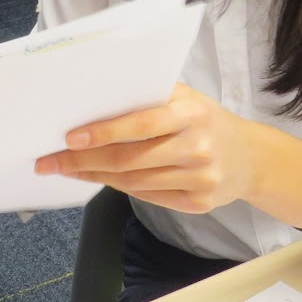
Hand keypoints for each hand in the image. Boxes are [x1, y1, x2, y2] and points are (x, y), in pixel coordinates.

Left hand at [33, 84, 254, 213]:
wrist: (250, 158)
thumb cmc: (204, 119)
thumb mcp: (185, 98)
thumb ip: (148, 97)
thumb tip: (94, 102)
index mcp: (192, 113)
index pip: (140, 124)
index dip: (102, 132)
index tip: (69, 138)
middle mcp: (198, 146)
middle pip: (130, 159)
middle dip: (84, 160)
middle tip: (51, 161)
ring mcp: (200, 178)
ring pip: (134, 182)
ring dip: (95, 176)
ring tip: (67, 169)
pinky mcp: (198, 203)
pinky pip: (148, 197)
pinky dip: (119, 188)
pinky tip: (98, 179)